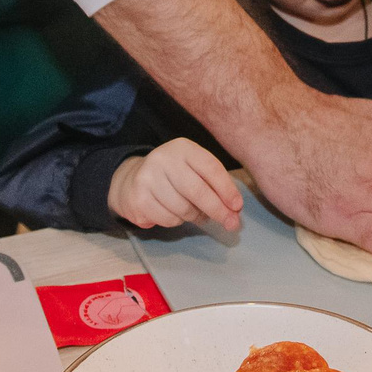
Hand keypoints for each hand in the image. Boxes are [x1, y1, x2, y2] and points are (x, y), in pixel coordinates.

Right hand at [107, 138, 244, 231]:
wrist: (134, 179)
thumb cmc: (175, 176)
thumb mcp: (194, 169)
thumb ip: (215, 185)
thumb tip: (234, 210)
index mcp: (183, 148)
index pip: (210, 168)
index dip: (226, 189)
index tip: (237, 206)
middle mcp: (163, 159)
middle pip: (197, 191)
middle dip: (218, 210)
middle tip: (231, 223)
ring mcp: (148, 178)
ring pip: (184, 209)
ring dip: (196, 217)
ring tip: (197, 214)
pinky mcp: (139, 198)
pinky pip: (169, 219)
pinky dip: (178, 222)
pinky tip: (176, 214)